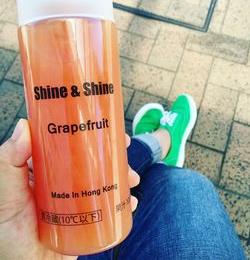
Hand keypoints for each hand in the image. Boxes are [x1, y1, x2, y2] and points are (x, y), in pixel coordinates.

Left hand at [0, 119, 139, 259]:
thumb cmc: (12, 233)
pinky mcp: (88, 216)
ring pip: (104, 179)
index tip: (104, 125)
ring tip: (132, 178)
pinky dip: (123, 201)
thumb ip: (8, 162)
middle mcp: (65, 180)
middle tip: (125, 148)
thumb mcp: (8, 194)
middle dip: (112, 153)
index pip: (69, 143)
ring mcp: (78, 197)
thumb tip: (23, 126)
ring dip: (122, 174)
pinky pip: (109, 204)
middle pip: (92, 160)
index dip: (88, 132)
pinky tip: (131, 201)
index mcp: (47, 169)